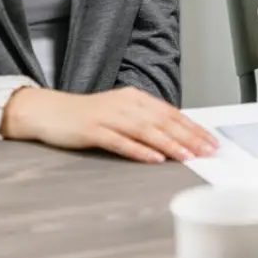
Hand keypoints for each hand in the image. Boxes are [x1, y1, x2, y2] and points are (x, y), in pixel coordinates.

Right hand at [1, 86, 218, 163]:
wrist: (47, 111)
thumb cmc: (86, 116)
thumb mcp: (119, 113)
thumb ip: (143, 122)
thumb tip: (173, 136)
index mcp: (135, 98)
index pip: (171, 113)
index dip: (193, 127)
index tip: (211, 140)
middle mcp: (125, 104)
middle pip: (163, 121)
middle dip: (189, 136)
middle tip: (208, 150)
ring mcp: (108, 116)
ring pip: (146, 130)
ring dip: (169, 143)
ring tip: (187, 156)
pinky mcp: (92, 130)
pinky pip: (120, 141)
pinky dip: (139, 150)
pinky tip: (153, 158)